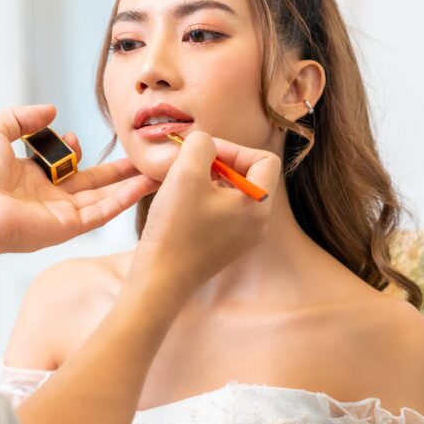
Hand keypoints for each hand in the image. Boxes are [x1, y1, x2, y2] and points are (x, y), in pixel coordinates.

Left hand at [0, 104, 159, 270]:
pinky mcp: (69, 226)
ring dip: (130, 185)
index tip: (71, 138)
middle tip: (140, 159)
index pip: (62, 165)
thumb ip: (22, 118)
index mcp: (29, 176)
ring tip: (155, 172)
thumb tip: (51, 110)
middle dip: (116, 171)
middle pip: (92, 182)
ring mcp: (61, 213)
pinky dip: (125, 200)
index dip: (72, 149)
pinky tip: (145, 186)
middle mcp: (48, 196)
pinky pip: (103, 212)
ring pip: (104, 198)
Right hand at [129, 131, 280, 294]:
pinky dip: (204, 198)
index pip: (264, 160)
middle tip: (190, 165)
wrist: (159, 280)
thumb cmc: (175, 229)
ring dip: (209, 179)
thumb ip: (201, 144)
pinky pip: (223, 210)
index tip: (205, 154)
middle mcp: (258, 223)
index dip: (235, 149)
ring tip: (183, 183)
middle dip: (220, 163)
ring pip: (233, 192)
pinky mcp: (225, 245)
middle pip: (249, 175)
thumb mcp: (186, 173)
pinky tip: (181, 203)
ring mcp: (243, 236)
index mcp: (259, 206)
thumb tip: (206, 143)